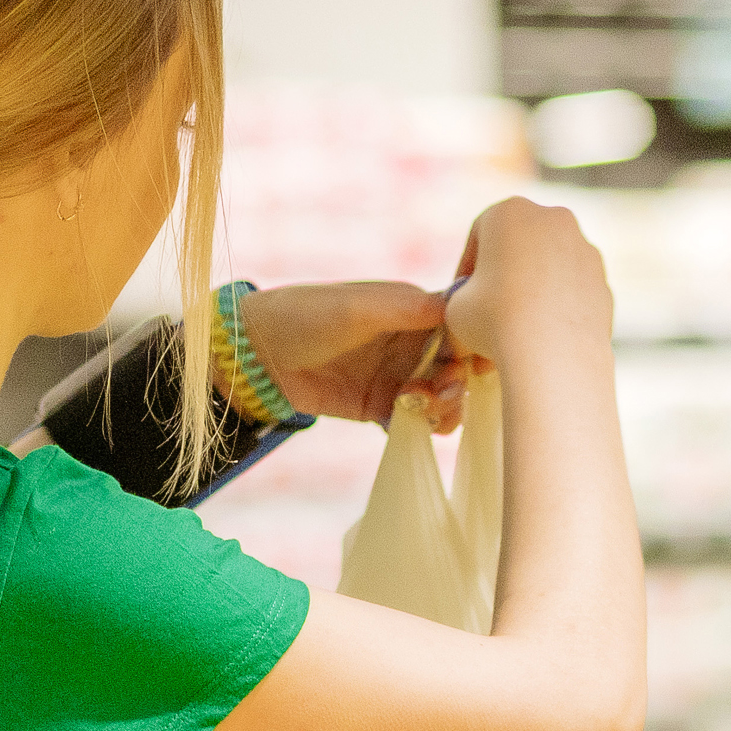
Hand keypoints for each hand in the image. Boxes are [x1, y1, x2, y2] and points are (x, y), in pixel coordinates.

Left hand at [235, 281, 465, 429]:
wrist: (257, 355)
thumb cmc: (307, 316)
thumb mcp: (362, 308)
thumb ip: (414, 310)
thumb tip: (466, 303)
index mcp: (413, 309)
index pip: (462, 328)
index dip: (474, 348)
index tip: (471, 366)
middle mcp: (411, 342)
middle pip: (459, 368)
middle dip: (459, 384)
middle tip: (439, 392)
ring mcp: (397, 375)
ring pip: (443, 398)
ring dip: (444, 408)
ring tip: (421, 408)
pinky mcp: (380, 405)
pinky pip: (415, 420)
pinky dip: (422, 426)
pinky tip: (411, 424)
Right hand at [444, 196, 609, 368]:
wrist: (554, 352)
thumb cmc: (495, 321)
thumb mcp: (456, 306)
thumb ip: (463, 294)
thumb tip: (474, 301)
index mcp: (510, 211)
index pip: (480, 236)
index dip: (466, 269)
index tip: (460, 297)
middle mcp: (553, 219)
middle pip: (518, 249)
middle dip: (502, 280)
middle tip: (487, 315)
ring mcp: (584, 249)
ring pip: (547, 272)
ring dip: (530, 297)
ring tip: (512, 335)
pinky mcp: (603, 281)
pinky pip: (570, 293)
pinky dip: (556, 310)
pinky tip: (541, 338)